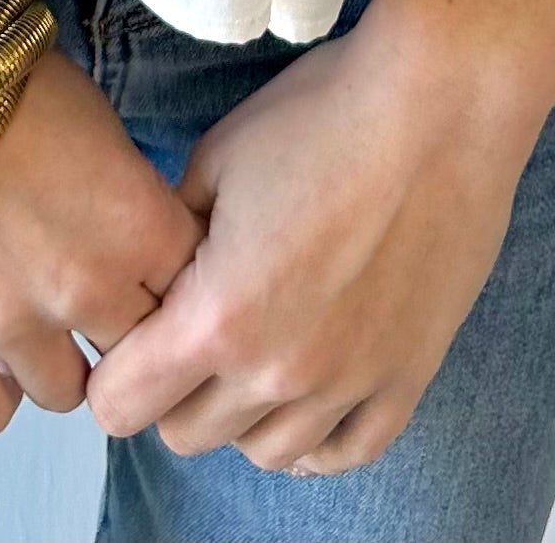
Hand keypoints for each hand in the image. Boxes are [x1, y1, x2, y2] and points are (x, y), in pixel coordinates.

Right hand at [0, 47, 203, 438]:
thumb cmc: (7, 82)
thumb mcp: (101, 124)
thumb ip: (132, 197)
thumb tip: (140, 242)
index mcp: (140, 225)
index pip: (196, 295)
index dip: (175, 287)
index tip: (151, 276)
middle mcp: (90, 286)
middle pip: (139, 355)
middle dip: (124, 334)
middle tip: (97, 305)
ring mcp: (16, 323)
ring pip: (67, 396)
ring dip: (59, 365)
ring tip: (35, 324)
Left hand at [84, 0, 541, 476]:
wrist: (440, 103)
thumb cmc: (323, 115)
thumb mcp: (217, 158)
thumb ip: (172, 235)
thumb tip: (156, 273)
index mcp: (218, 317)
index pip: (121, 404)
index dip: (114, 370)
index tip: (133, 331)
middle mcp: (279, 371)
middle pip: (186, 435)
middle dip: (172, 389)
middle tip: (193, 329)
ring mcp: (348, 384)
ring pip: (264, 452)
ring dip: (243, 413)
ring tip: (256, 348)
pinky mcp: (406, 378)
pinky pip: (345, 452)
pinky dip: (314, 438)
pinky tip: (306, 394)